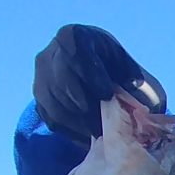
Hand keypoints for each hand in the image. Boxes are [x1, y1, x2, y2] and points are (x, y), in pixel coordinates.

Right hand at [33, 24, 166, 140]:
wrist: (86, 68)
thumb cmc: (108, 62)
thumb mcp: (121, 59)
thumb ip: (129, 70)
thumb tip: (134, 83)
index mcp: (71, 37)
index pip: (76, 56)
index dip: (91, 76)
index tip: (107, 94)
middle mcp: (49, 55)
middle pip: (63, 83)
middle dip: (86, 106)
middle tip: (106, 123)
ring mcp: (40, 79)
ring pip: (56, 105)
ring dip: (80, 123)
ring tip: (101, 132)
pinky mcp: (39, 101)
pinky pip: (52, 119)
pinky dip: (71, 131)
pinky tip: (89, 137)